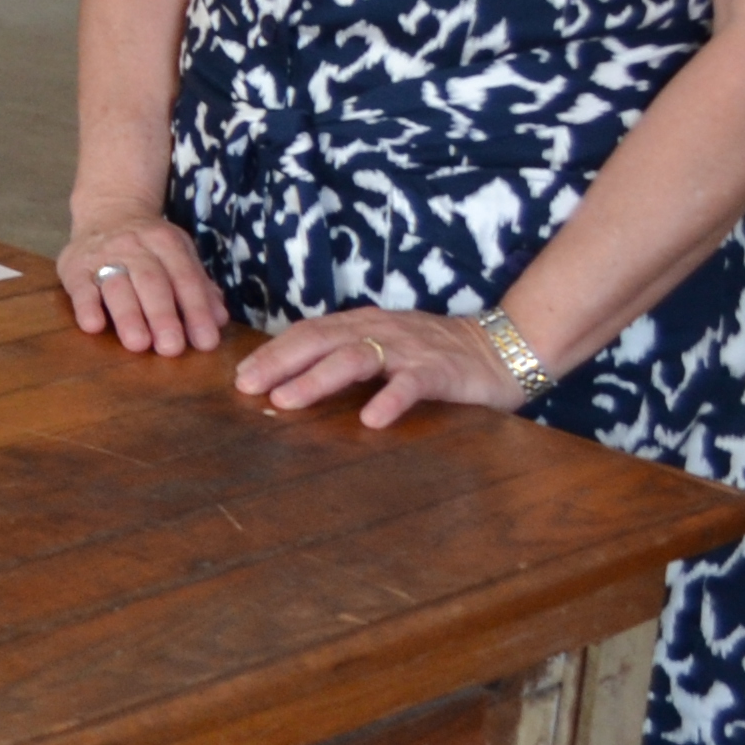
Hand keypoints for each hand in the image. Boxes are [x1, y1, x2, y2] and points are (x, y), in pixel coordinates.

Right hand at [60, 204, 228, 355]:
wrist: (107, 211)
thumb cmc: (149, 246)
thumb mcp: (179, 254)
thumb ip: (199, 286)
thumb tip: (220, 319)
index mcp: (165, 242)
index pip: (184, 277)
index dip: (196, 310)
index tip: (206, 342)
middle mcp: (134, 245)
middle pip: (151, 282)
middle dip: (163, 316)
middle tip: (172, 348)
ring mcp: (102, 255)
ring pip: (117, 286)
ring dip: (128, 316)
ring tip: (138, 344)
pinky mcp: (74, 266)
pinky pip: (79, 287)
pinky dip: (86, 306)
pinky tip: (93, 325)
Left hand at [236, 306, 534, 428]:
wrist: (504, 348)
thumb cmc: (435, 355)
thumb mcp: (385, 349)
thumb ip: (347, 356)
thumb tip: (292, 378)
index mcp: (363, 325)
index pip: (308, 333)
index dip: (273, 352)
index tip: (240, 374)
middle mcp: (380, 331)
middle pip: (320, 341)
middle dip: (279, 362)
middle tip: (247, 386)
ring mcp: (410, 350)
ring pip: (355, 359)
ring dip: (317, 380)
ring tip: (286, 401)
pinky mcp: (440, 372)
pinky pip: (411, 385)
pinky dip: (389, 400)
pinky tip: (370, 420)